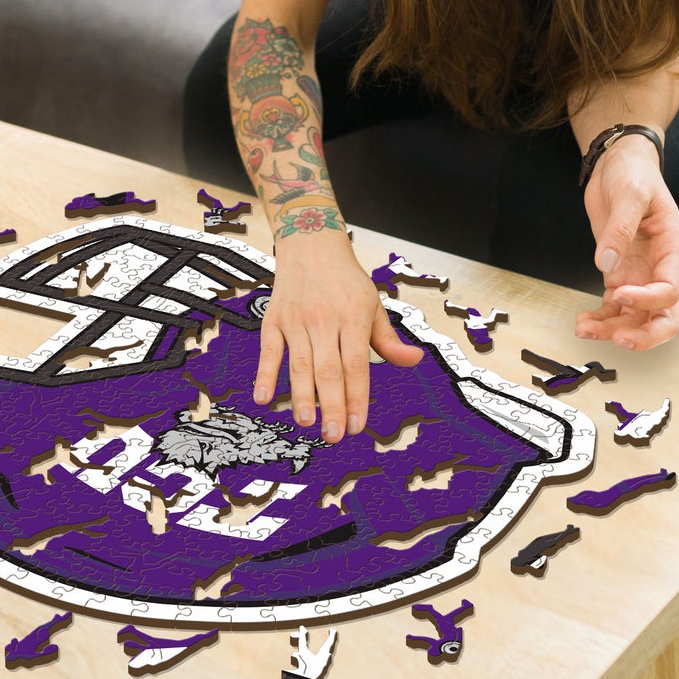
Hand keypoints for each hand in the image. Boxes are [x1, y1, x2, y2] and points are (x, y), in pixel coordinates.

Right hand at [253, 234, 423, 442]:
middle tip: (333, 435)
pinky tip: (264, 398)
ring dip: (302, 396)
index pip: (356, 365)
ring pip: (299, 364)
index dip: (357, 397)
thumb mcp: (373, 303)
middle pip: (329, 369)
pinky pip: (269, 350)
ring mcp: (297, 320)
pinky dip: (265, 374)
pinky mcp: (274, 319)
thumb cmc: (346, 279)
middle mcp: (324, 320)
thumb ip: (388, 339)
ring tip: (307, 423)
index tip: (358, 426)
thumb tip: (414, 360)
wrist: (311, 243)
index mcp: (353, 317)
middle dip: (332, 405)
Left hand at [576, 135, 678, 349]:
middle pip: (663, 316)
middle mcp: (658, 267)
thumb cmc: (634, 173)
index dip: (647, 299)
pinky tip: (583, 321)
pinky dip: (600, 318)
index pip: (669, 288)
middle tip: (617, 339)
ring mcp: (638, 273)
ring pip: (635, 317)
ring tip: (584, 328)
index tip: (618, 293)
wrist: (618, 162)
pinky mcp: (618, 273)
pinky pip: (614, 307)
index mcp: (671, 248)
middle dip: (642, 334)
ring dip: (613, 330)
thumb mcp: (630, 194)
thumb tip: (606, 263)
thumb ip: (620, 229)